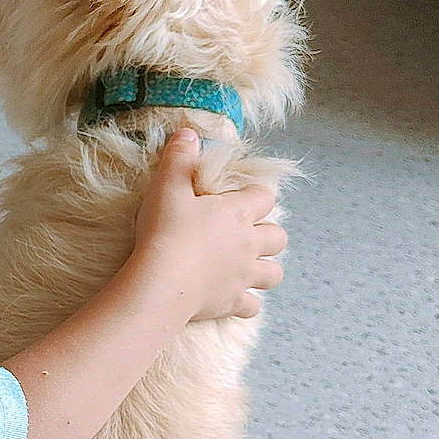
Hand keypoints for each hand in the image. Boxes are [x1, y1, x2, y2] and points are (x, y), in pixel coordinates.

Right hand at [131, 128, 285, 322]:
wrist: (160, 283)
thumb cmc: (165, 232)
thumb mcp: (166, 187)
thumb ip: (178, 157)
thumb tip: (188, 132)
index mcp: (238, 213)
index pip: (265, 197)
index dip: (256, 195)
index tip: (240, 197)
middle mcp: (249, 244)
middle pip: (278, 237)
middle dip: (268, 234)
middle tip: (247, 233)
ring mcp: (244, 276)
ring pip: (274, 273)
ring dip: (266, 268)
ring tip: (248, 266)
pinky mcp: (232, 302)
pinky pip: (252, 306)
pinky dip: (246, 303)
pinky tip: (233, 297)